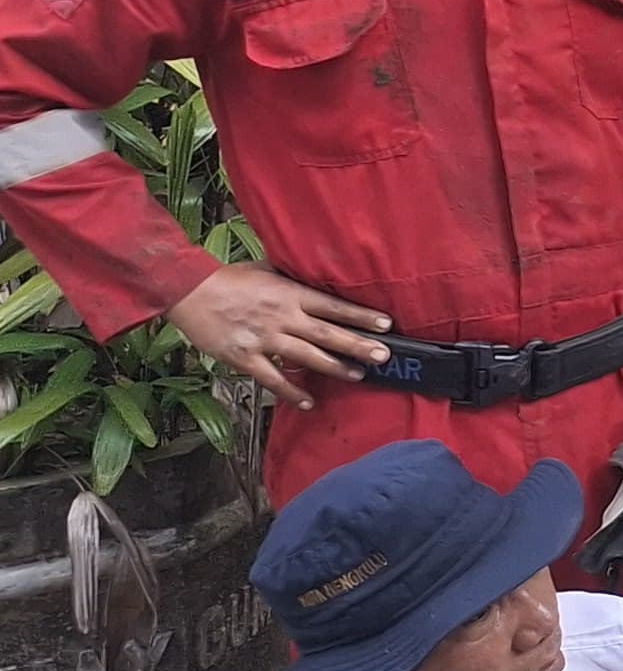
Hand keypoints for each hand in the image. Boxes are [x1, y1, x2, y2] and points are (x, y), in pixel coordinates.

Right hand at [164, 261, 390, 407]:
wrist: (188, 292)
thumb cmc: (227, 278)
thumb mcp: (265, 269)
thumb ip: (291, 278)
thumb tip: (315, 275)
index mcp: (289, 294)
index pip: (334, 306)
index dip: (361, 316)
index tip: (386, 324)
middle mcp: (282, 318)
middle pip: (328, 334)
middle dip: (358, 345)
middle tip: (384, 355)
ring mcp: (265, 339)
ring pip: (307, 357)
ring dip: (335, 368)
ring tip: (358, 375)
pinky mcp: (245, 358)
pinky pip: (273, 379)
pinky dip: (292, 392)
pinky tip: (309, 401)